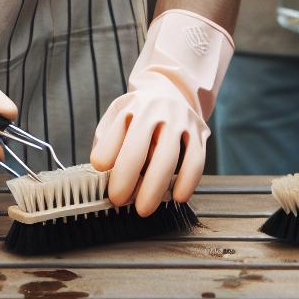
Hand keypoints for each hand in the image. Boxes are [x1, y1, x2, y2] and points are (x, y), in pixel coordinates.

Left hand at [90, 10, 232, 215]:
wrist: (172, 89)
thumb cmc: (139, 112)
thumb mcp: (118, 115)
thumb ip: (107, 139)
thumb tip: (101, 171)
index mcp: (132, 106)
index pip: (114, 133)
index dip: (105, 156)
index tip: (99, 172)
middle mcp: (156, 111)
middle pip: (138, 147)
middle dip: (126, 178)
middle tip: (117, 201)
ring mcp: (180, 121)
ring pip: (168, 157)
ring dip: (155, 187)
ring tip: (144, 209)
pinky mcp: (199, 132)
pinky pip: (196, 160)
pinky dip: (188, 181)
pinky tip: (178, 197)